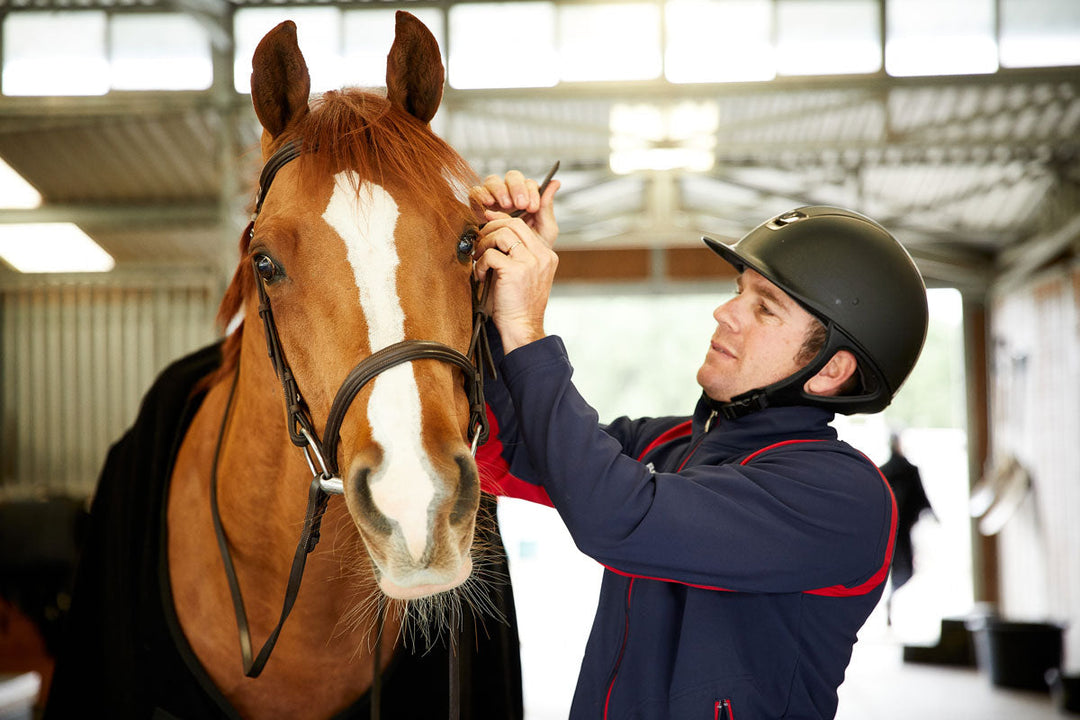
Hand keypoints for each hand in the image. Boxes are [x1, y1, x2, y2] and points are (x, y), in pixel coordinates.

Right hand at [469, 170, 559, 247]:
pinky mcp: (477, 206)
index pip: (529, 183)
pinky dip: (481, 194)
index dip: (531, 191)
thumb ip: (547, 207)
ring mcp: (493, 200)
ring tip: (506, 205)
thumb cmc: (530, 251)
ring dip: (500, 190)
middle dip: (517, 188)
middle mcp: (510, 196)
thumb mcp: (545, 231)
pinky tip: (489, 204)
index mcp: (527, 199)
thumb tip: (555, 183)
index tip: (532, 206)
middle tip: (521, 204)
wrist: (514, 270)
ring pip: (493, 181)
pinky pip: (476, 192)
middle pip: (512, 177)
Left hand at [472, 172, 560, 352]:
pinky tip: (481, 276)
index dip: (501, 221)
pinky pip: (491, 255)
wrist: (522, 328)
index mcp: (546, 256)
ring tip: (479, 259)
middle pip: (514, 224)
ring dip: (485, 244)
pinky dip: (481, 264)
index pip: (523, 225)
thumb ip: (515, 254)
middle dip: (491, 228)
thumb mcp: (523, 275)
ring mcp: (530, 262)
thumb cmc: (517, 305)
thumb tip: (493, 232)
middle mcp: (542, 256)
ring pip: (503, 234)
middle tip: (480, 242)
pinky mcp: (515, 271)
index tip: (487, 225)